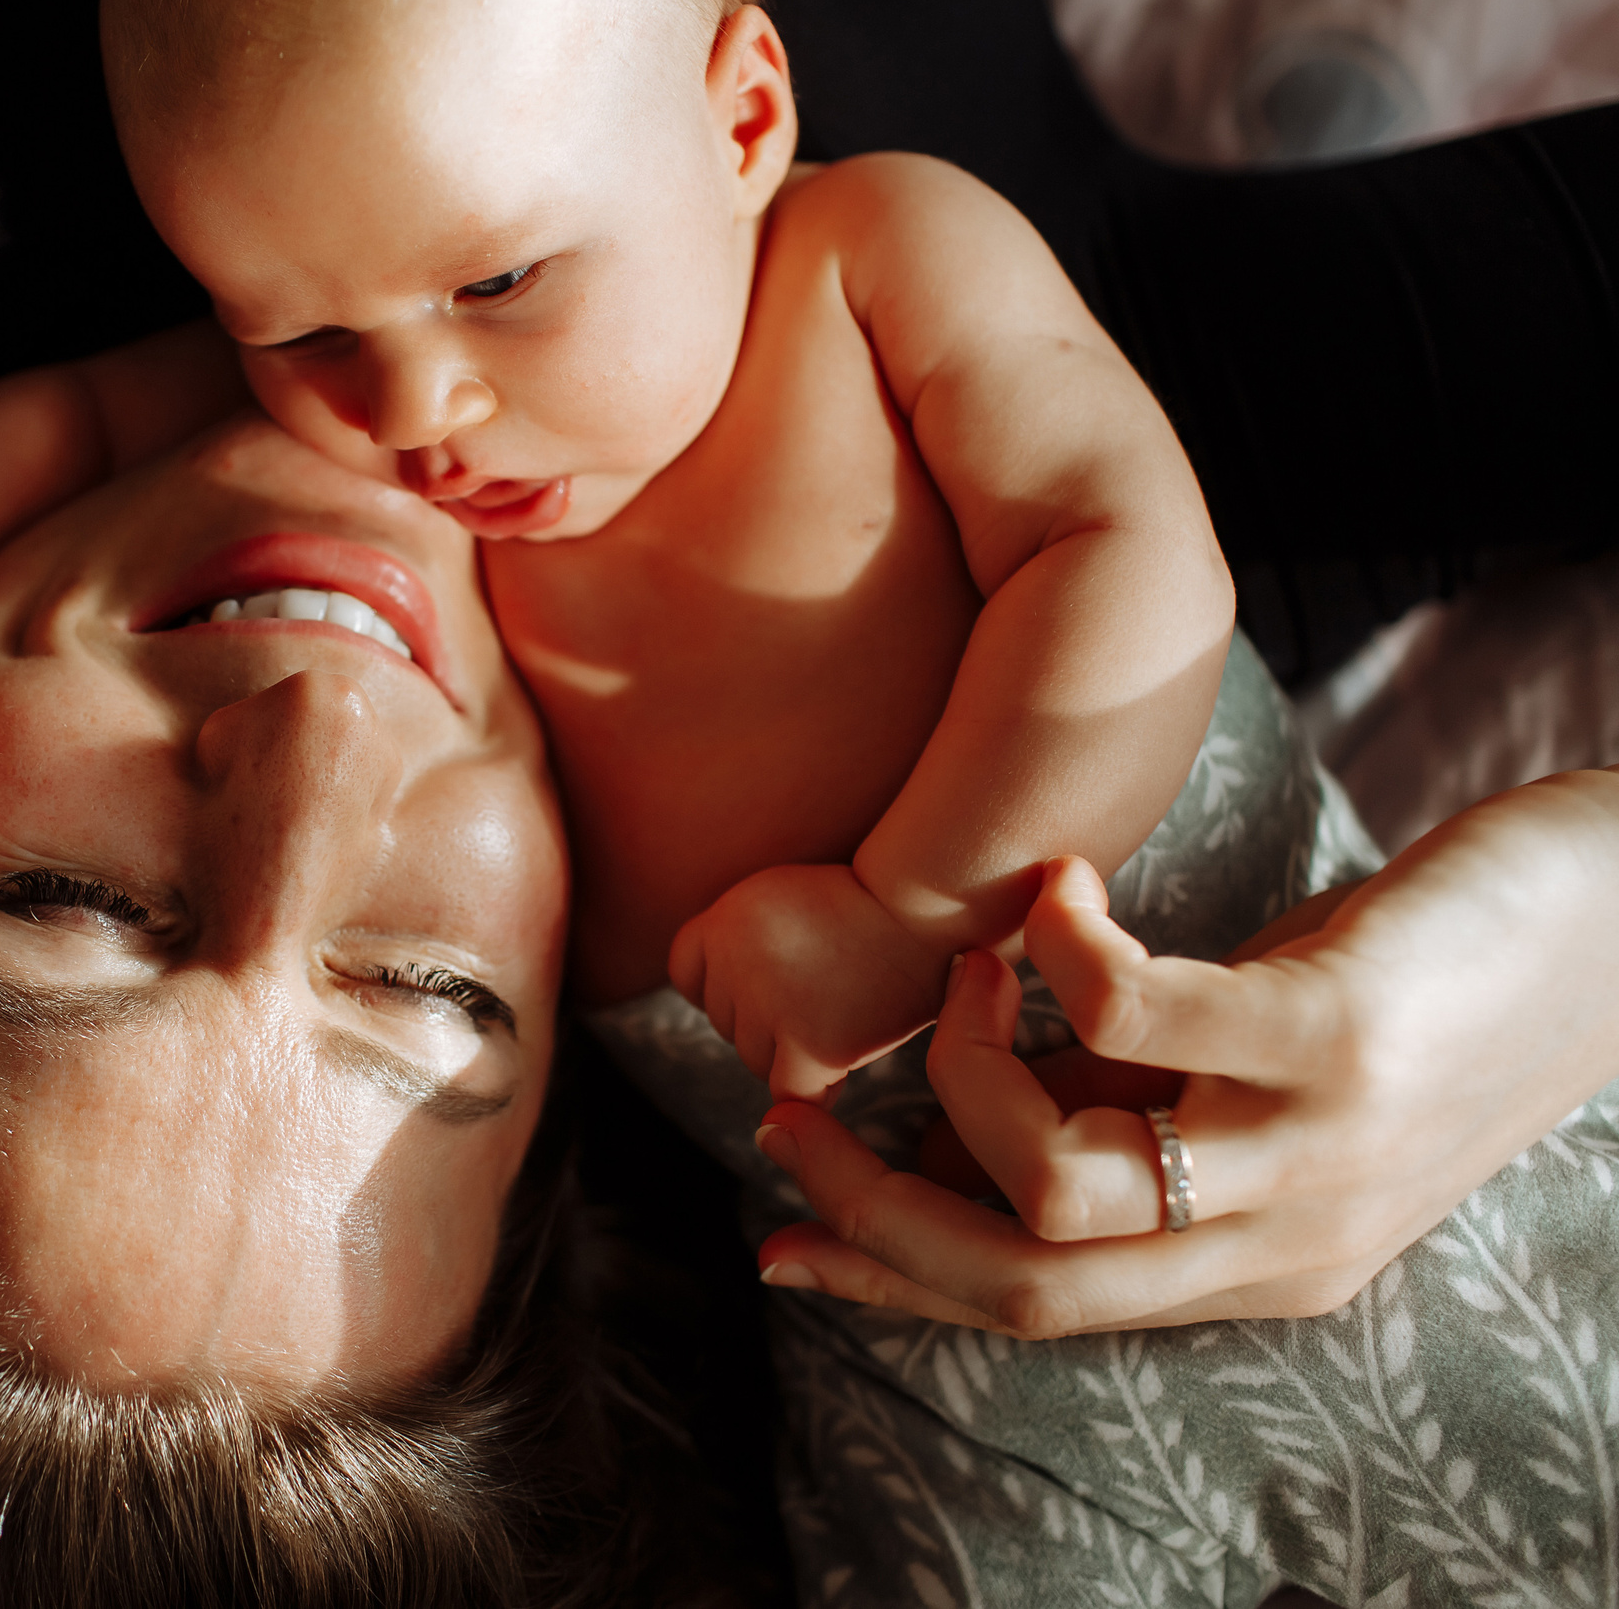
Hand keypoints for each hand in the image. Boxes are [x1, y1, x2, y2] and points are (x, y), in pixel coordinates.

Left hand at [669, 862, 955, 1102]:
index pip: (687, 972)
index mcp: (722, 919)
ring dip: (789, 1053)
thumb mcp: (776, 895)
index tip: (764, 984)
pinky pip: (790, 1096)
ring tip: (840, 1018)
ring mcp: (769, 1007)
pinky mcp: (809, 1046)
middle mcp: (733, 962)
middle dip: (763, 1017)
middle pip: (724, 1021)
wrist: (925, 906)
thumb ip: (738, 940)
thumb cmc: (865, 902)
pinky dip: (811, 1093)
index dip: (722, 983)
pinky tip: (836, 1075)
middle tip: (822, 995)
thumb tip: (714, 1001)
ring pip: (754, 1059)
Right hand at [750, 775, 1618, 1333]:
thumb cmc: (1425, 978)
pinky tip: (1052, 893)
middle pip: (1030, 1278)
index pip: (1034, 1308)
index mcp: (1260, 1260)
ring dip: (964, 1067)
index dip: (889, 1284)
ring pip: (1067, 1183)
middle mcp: (1289, 1238)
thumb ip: (1123, 1109)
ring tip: (973, 969)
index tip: (777, 1247)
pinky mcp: (1345, 1037)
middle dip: (875, 1209)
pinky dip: (1055, 952)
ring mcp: (1321, 1149)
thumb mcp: (1256, 1075)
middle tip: (790, 1117)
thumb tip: (956, 1111)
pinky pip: (1140, 1016)